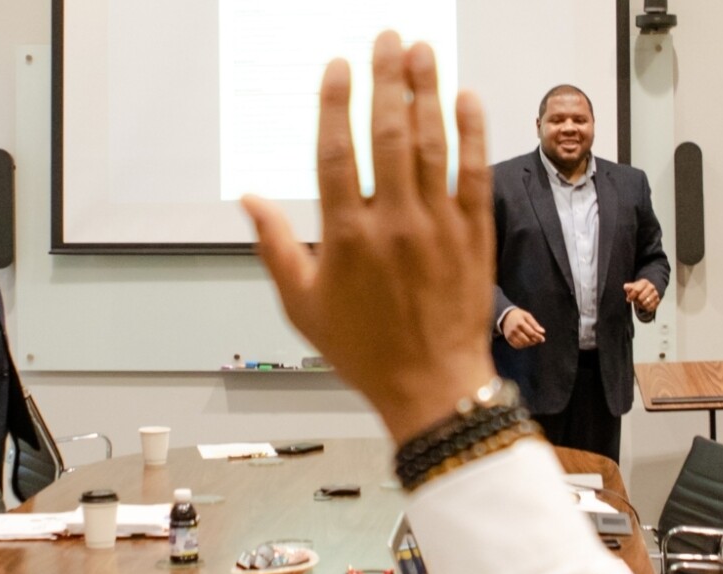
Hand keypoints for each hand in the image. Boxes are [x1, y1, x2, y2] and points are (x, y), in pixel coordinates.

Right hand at [241, 32, 497, 443]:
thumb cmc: (366, 351)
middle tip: (386, 40)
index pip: (337, 152)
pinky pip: (473, 173)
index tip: (337, 68)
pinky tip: (465, 98)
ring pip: (431, 144)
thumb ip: (275, 246)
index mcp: (345, 238)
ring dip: (427, 91)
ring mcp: (437, 226)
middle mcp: (392, 224)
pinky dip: (471, 132)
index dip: (336, 103)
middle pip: (388, 134)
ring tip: (421, 52)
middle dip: (386, 78)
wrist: (431, 386)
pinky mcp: (472, 234)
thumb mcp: (303, 304)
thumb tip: (249, 200)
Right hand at [501, 308, 546, 348]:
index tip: (543, 339)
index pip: (531, 333)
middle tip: (538, 340)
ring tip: (533, 340)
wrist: (505, 316)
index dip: (538, 337)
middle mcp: (514, 330)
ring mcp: (510, 335)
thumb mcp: (527, 316)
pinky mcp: (508, 339)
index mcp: (520, 323)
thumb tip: (543, 332)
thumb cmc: (519, 316)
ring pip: (522, 344)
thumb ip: (535, 324)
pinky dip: (523, 345)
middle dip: (534, 341)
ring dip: (529, 344)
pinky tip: (526, 342)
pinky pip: (517, 346)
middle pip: (527, 340)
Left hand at [624, 279, 660, 312]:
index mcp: (644, 282)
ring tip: (640, 302)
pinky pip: (650, 308)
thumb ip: (628, 287)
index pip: (636, 290)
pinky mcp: (658, 300)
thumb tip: (626, 287)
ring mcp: (655, 294)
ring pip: (645, 303)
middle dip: (636, 301)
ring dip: (640, 305)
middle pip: (640, 298)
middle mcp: (651, 287)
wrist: (649, 289)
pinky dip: (646, 308)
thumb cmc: (639, 288)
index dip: (631, 296)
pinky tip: (644, 305)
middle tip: (635, 300)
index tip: (628, 299)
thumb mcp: (633, 286)